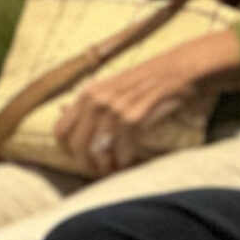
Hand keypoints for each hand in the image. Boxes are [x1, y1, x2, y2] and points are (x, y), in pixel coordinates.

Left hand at [51, 41, 214, 175]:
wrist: (179, 68)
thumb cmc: (147, 79)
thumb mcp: (112, 83)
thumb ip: (87, 98)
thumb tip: (60, 110)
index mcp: (88, 93)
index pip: (60, 130)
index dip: (69, 148)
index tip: (82, 156)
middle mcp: (97, 100)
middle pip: (78, 144)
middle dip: (87, 163)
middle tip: (99, 171)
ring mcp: (115, 108)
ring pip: (98, 150)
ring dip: (105, 166)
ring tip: (113, 170)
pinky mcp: (134, 117)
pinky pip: (122, 148)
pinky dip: (124, 160)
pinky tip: (127, 163)